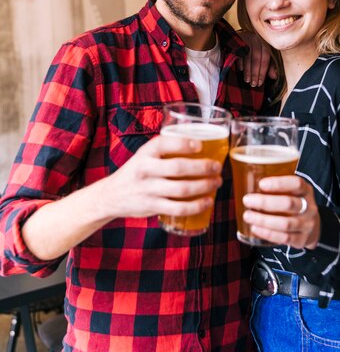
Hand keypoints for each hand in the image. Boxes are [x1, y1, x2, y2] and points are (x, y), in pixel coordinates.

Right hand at [101, 134, 221, 219]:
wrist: (111, 195)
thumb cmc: (136, 171)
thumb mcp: (144, 155)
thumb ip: (165, 149)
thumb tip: (202, 143)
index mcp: (145, 152)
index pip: (164, 143)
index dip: (184, 143)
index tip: (200, 145)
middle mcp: (145, 169)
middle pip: (179, 167)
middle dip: (203, 167)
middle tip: (217, 167)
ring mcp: (148, 189)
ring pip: (182, 188)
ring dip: (205, 186)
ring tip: (216, 182)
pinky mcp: (152, 206)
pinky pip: (179, 208)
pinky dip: (197, 205)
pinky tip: (208, 201)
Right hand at [237, 30, 276, 85]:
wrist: (247, 34)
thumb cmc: (258, 47)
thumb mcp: (266, 55)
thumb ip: (270, 65)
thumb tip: (274, 77)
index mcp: (266, 43)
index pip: (265, 59)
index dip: (263, 72)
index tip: (260, 83)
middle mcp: (257, 40)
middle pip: (256, 59)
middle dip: (255, 73)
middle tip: (253, 84)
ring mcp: (247, 38)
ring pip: (247, 57)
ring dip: (247, 70)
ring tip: (247, 80)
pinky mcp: (238, 39)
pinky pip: (239, 52)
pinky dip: (240, 62)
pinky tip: (240, 70)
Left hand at [242, 175, 319, 248]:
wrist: (311, 227)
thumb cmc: (294, 204)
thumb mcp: (291, 192)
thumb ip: (276, 188)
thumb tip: (247, 182)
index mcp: (306, 191)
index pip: (296, 184)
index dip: (279, 183)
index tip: (261, 184)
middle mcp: (309, 207)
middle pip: (288, 203)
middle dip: (265, 202)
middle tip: (247, 200)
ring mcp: (307, 225)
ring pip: (285, 223)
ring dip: (263, 220)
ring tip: (247, 215)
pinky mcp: (302, 240)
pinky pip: (284, 238)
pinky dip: (267, 233)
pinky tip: (255, 228)